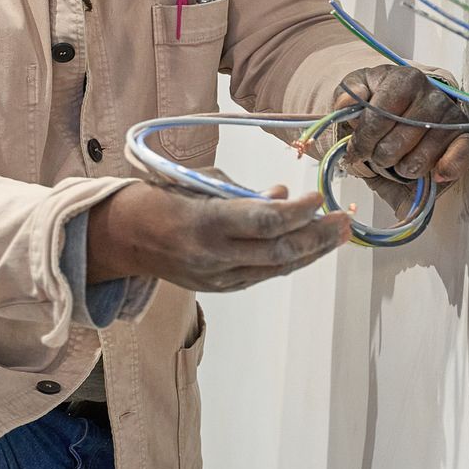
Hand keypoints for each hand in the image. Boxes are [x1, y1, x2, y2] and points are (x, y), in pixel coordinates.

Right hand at [84, 182, 352, 293]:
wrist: (123, 238)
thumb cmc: (161, 197)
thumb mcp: (198, 181)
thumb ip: (242, 192)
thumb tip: (282, 195)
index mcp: (206, 222)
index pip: (265, 221)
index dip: (298, 212)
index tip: (319, 198)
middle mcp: (215, 255)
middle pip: (279, 250)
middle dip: (318, 236)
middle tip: (345, 220)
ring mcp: (218, 276)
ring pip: (278, 267)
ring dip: (312, 251)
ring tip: (339, 234)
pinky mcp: (221, 287)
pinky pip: (265, 274)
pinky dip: (290, 259)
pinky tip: (310, 247)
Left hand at [335, 64, 468, 189]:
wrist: (408, 110)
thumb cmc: (381, 102)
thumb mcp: (359, 91)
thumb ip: (348, 95)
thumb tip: (345, 105)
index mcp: (405, 79)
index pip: (378, 118)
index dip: (362, 140)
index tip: (356, 150)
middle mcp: (432, 95)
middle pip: (396, 144)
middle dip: (380, 156)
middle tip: (379, 154)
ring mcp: (451, 117)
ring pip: (419, 160)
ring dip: (403, 168)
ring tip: (399, 159)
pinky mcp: (465, 137)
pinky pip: (459, 157)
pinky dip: (446, 169)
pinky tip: (435, 174)